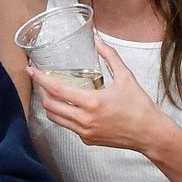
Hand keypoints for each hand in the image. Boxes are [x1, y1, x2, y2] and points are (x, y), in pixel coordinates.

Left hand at [29, 38, 168, 151]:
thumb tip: (98, 41)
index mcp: (92, 103)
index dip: (40, 79)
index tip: (32, 70)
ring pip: (55, 119)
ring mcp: (85, 132)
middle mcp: (85, 120)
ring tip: (51, 93)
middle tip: (41, 80)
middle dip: (41, 92)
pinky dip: (65, 115)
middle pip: (50, 106)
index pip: (56, 90)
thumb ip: (110, 57)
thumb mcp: (126, 77)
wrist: (150, 134)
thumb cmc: (140, 107)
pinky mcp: (88, 140)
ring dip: (49, 105)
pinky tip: (70, 106)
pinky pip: (69, 127)